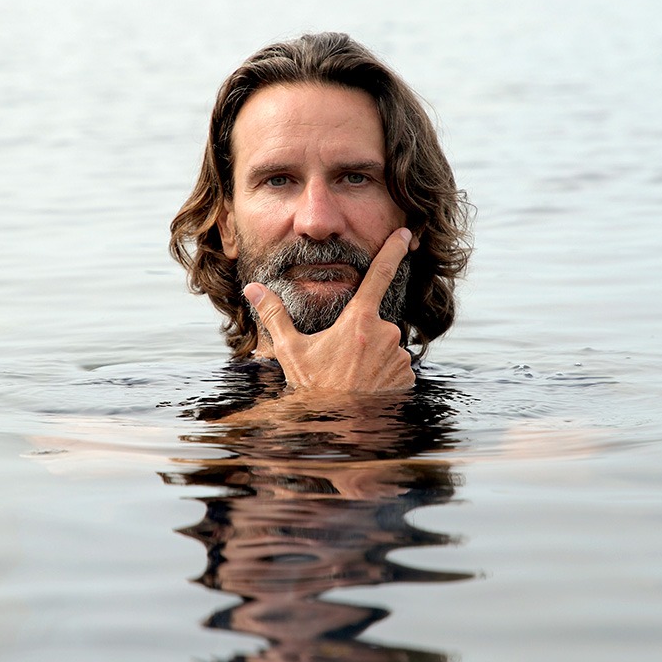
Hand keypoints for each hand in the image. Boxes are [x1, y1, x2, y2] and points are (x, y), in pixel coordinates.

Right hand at [243, 228, 415, 393]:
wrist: (339, 428)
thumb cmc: (315, 389)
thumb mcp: (291, 351)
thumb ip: (275, 315)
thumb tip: (254, 289)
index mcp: (359, 321)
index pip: (379, 275)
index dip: (392, 251)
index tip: (405, 233)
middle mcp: (386, 335)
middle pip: (375, 323)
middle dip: (361, 337)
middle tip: (340, 361)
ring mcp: (399, 357)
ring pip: (387, 347)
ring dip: (372, 357)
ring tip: (352, 377)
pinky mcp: (407, 377)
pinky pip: (396, 368)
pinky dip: (383, 375)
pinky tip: (366, 387)